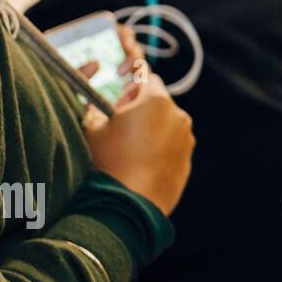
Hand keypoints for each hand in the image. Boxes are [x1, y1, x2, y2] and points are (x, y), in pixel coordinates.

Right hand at [83, 25, 193, 215]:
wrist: (129, 203)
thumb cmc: (109, 162)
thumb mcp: (93, 128)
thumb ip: (95, 107)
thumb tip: (95, 102)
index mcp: (156, 101)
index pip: (147, 77)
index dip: (130, 86)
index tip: (119, 102)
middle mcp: (178, 115)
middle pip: (159, 101)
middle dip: (141, 107)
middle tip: (120, 126)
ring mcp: (186, 138)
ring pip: (167, 123)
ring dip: (151, 128)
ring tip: (129, 149)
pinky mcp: (188, 158)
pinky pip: (173, 145)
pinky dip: (160, 148)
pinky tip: (141, 163)